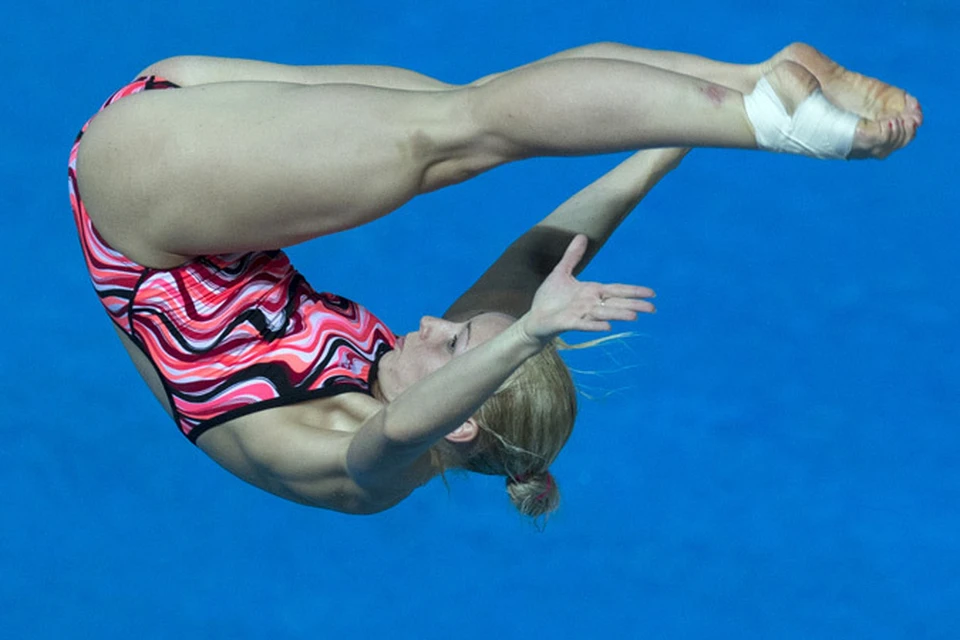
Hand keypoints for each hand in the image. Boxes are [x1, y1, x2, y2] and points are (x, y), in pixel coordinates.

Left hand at [519, 235, 655, 342]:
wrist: (534, 318)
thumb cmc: (549, 298)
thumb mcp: (561, 272)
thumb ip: (572, 256)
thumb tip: (582, 235)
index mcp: (591, 292)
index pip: (617, 290)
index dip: (634, 291)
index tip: (652, 293)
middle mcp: (589, 304)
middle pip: (615, 303)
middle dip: (634, 305)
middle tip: (653, 309)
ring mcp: (580, 314)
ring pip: (603, 314)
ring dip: (618, 315)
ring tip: (634, 317)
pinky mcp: (567, 323)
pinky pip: (583, 324)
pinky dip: (595, 325)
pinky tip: (608, 327)